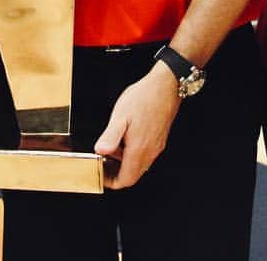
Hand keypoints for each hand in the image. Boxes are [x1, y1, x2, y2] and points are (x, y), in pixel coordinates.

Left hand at [94, 61, 179, 189]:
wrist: (166, 86)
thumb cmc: (144, 98)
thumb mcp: (120, 115)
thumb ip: (110, 136)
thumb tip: (100, 151)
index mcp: (139, 149)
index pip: (125, 179)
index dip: (111, 181)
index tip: (101, 173)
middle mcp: (150, 151)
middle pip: (133, 175)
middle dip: (117, 172)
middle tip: (104, 161)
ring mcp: (156, 146)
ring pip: (140, 165)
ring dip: (124, 162)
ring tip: (113, 146)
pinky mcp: (159, 138)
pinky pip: (146, 154)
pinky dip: (133, 152)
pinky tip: (126, 136)